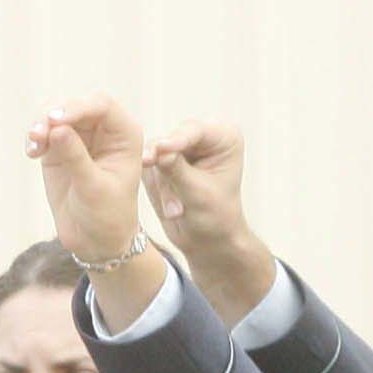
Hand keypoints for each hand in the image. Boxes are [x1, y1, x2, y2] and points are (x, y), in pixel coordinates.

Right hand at [26, 97, 168, 329]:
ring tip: (33, 143)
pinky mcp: (60, 147)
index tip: (56, 121)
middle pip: (76, 104)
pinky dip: (35, 137)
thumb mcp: (94, 188)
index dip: (78, 107)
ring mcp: (80, 136)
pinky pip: (44, 131)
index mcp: (124, 134)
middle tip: (39, 132)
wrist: (96, 240)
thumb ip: (77, 157)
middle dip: (55, 114)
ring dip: (40, 123)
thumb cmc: (107, 215)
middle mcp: (104, 129)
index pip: (102, 105)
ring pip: (56, 113)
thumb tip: (57, 128)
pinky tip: (31, 152)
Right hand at [145, 121, 278, 323]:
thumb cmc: (216, 218)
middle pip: (170, 138)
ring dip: (163, 186)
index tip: (161, 148)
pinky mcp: (163, 160)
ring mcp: (180, 147)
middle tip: (153, 176)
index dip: (176, 139)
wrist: (209, 242)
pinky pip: (148, 167)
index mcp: (224, 137)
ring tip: (176, 212)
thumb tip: (158, 149)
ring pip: (155, 154)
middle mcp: (202, 136)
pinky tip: (170, 207)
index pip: (195, 131)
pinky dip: (156, 188)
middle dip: (165, 167)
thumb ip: (177, 170)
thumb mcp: (199, 194)